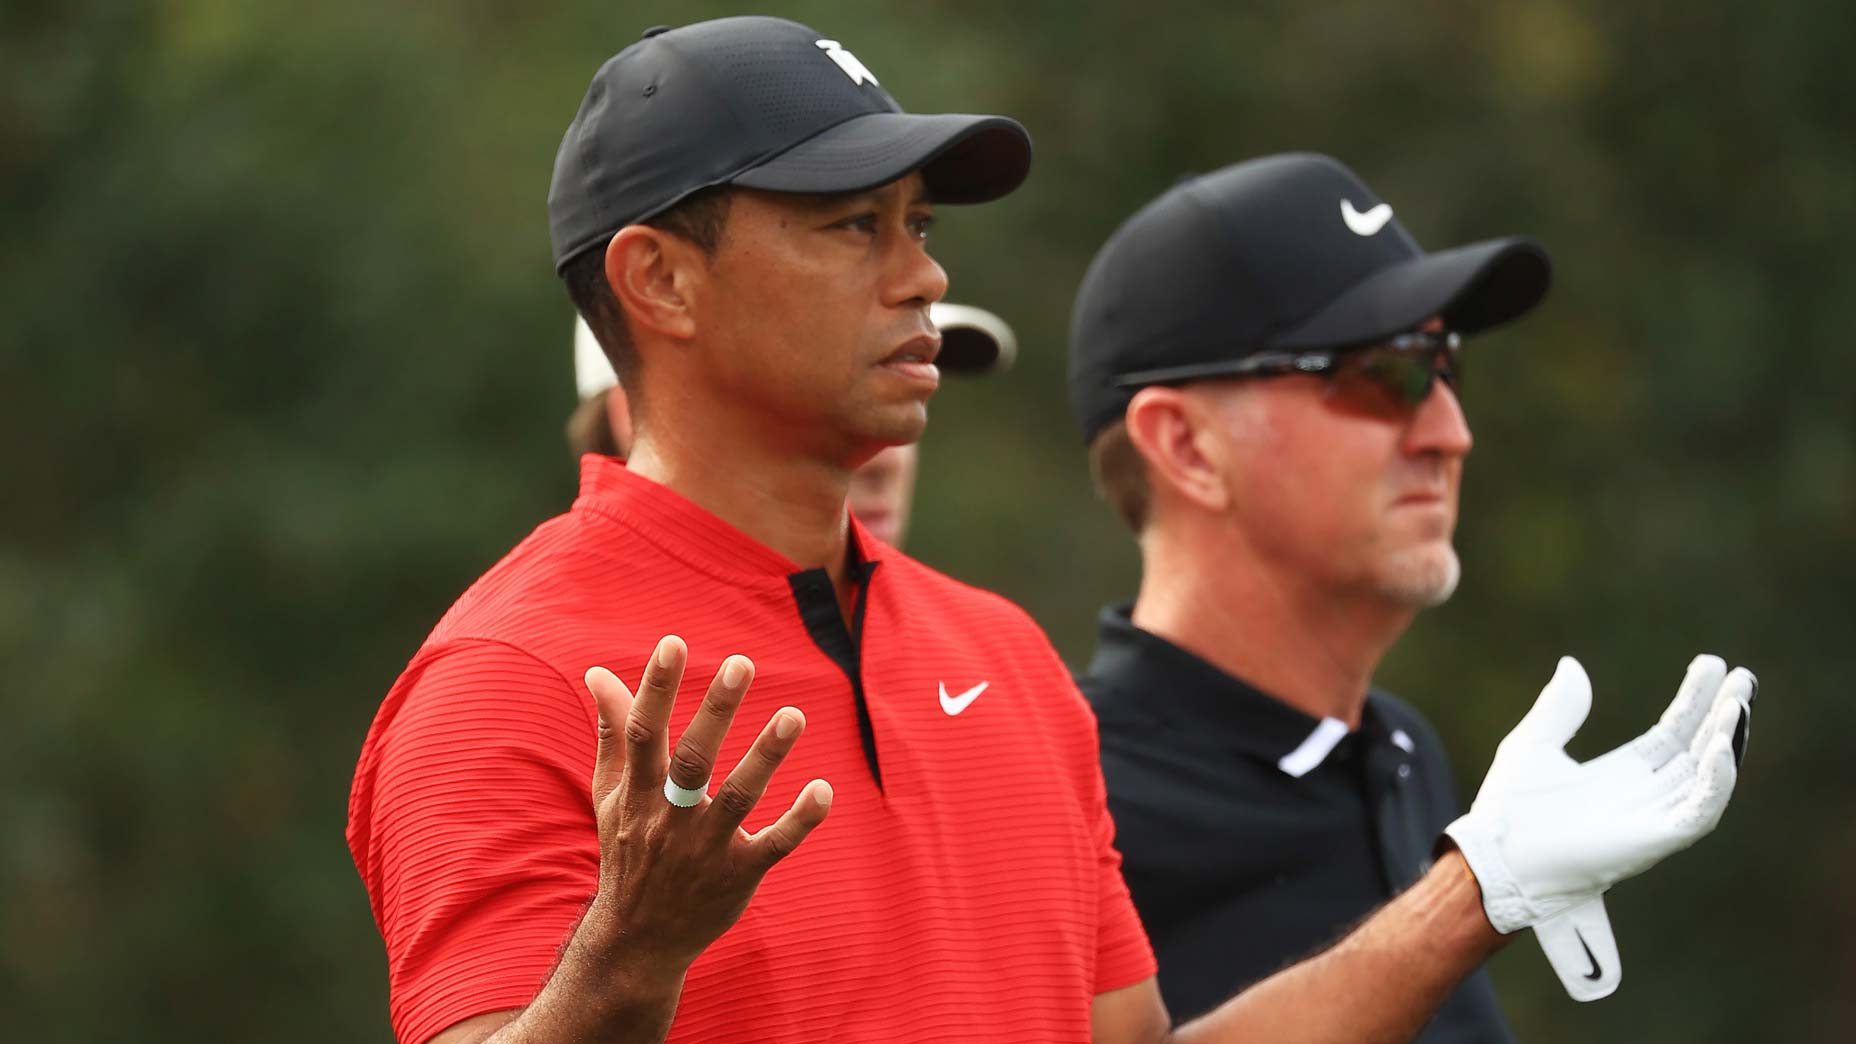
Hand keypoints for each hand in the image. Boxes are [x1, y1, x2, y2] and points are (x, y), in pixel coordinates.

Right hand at [579, 635, 832, 973]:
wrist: (637, 940)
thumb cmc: (628, 852)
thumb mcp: (611, 795)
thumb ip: (612, 732)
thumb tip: (597, 672)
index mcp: (637, 794)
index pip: (644, 733)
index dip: (657, 688)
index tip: (674, 643)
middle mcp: (669, 820)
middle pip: (692, 760)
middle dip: (716, 711)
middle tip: (742, 662)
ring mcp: (705, 849)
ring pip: (738, 799)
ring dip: (766, 756)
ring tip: (794, 714)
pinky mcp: (739, 875)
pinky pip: (773, 846)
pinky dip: (799, 820)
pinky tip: (823, 790)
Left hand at [1444, 654, 1754, 999]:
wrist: (1495, 856)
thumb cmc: (1508, 810)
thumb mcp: (1533, 744)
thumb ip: (1559, 707)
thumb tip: (1572, 664)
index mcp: (1621, 774)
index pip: (1671, 732)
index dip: (1693, 700)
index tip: (1712, 663)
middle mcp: (1644, 796)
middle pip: (1696, 751)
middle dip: (1722, 715)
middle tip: (1743, 677)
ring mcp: (1651, 820)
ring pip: (1705, 778)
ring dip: (1725, 740)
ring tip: (1738, 703)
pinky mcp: (1653, 841)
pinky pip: (1698, 812)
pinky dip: (1715, 782)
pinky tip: (1720, 746)